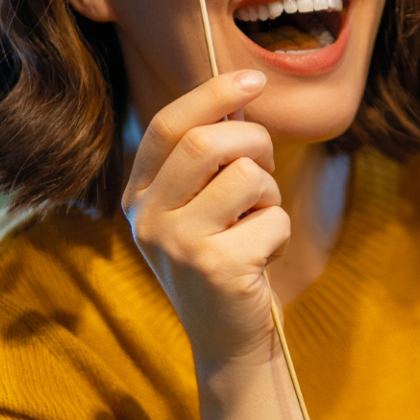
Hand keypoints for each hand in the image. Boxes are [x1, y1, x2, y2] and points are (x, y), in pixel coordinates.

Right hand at [122, 70, 284, 370]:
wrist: (228, 340)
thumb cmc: (222, 261)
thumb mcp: (199, 208)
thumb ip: (207, 159)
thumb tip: (238, 94)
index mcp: (137, 196)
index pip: (169, 125)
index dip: (213, 95)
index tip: (252, 79)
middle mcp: (147, 218)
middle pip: (207, 142)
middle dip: (255, 142)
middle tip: (268, 169)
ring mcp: (178, 244)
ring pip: (248, 177)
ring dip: (271, 194)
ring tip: (259, 223)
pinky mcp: (216, 267)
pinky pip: (273, 218)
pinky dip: (281, 233)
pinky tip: (262, 258)